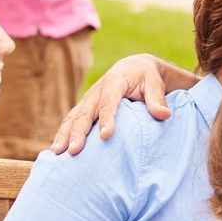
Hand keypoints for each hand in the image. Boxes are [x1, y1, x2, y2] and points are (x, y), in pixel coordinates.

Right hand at [51, 54, 174, 154]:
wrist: (134, 67)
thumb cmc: (147, 77)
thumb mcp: (155, 83)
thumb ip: (157, 99)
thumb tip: (164, 115)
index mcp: (115, 82)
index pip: (109, 101)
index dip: (107, 118)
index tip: (106, 136)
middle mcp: (97, 91)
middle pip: (86, 112)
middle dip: (78, 132)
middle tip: (74, 150)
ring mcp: (89, 100)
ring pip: (73, 117)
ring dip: (65, 135)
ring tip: (58, 153)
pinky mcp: (85, 108)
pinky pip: (71, 121)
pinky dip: (63, 134)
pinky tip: (57, 151)